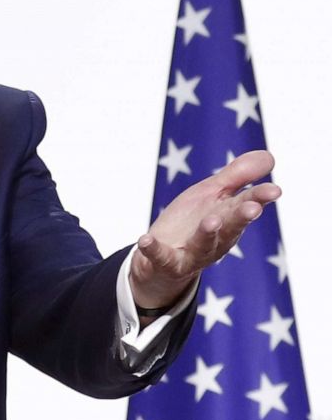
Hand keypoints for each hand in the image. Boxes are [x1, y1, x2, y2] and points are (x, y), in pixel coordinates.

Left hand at [129, 150, 280, 310]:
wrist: (160, 261)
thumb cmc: (191, 222)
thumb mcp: (211, 194)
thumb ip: (236, 176)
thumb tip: (269, 156)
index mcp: (227, 218)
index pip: (246, 205)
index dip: (260, 198)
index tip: (275, 190)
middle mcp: (216, 238)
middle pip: (231, 227)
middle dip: (241, 217)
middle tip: (252, 207)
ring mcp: (192, 253)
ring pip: (203, 245)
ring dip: (208, 233)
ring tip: (211, 221)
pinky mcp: (167, 263)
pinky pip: (161, 257)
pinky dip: (154, 249)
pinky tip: (145, 239)